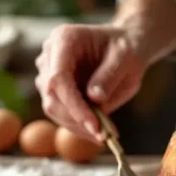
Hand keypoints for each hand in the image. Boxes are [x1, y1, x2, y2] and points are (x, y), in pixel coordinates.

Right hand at [35, 24, 149, 141]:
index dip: (74, 104)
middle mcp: (50, 56)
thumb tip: (95, 99)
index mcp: (64, 39)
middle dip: (76, 119)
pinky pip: (62, 113)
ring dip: (77, 126)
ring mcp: (49, 73)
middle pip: (52, 95)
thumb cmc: (126, 48)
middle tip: (102, 135)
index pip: (59, 77)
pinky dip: (79, 125)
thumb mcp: (126, 57)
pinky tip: (99, 133)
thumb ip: (110, 75)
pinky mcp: (56, 90)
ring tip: (104, 135)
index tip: (94, 124)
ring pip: (54, 107)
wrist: (126, 48)